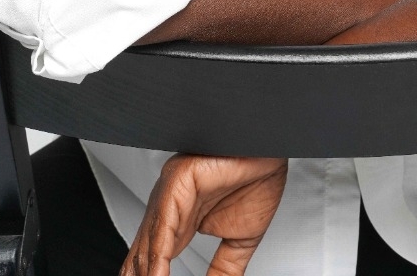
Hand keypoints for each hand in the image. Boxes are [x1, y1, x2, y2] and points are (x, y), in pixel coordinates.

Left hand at [121, 153, 287, 275]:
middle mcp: (170, 205)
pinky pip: (162, 224)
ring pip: (148, 243)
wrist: (273, 152)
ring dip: (148, 273)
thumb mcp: (239, 240)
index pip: (153, 258)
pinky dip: (157, 257)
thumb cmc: (258, 179)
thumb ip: (222, 269)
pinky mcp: (177, 180)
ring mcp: (170, 192)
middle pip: (143, 254)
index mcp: (180, 219)